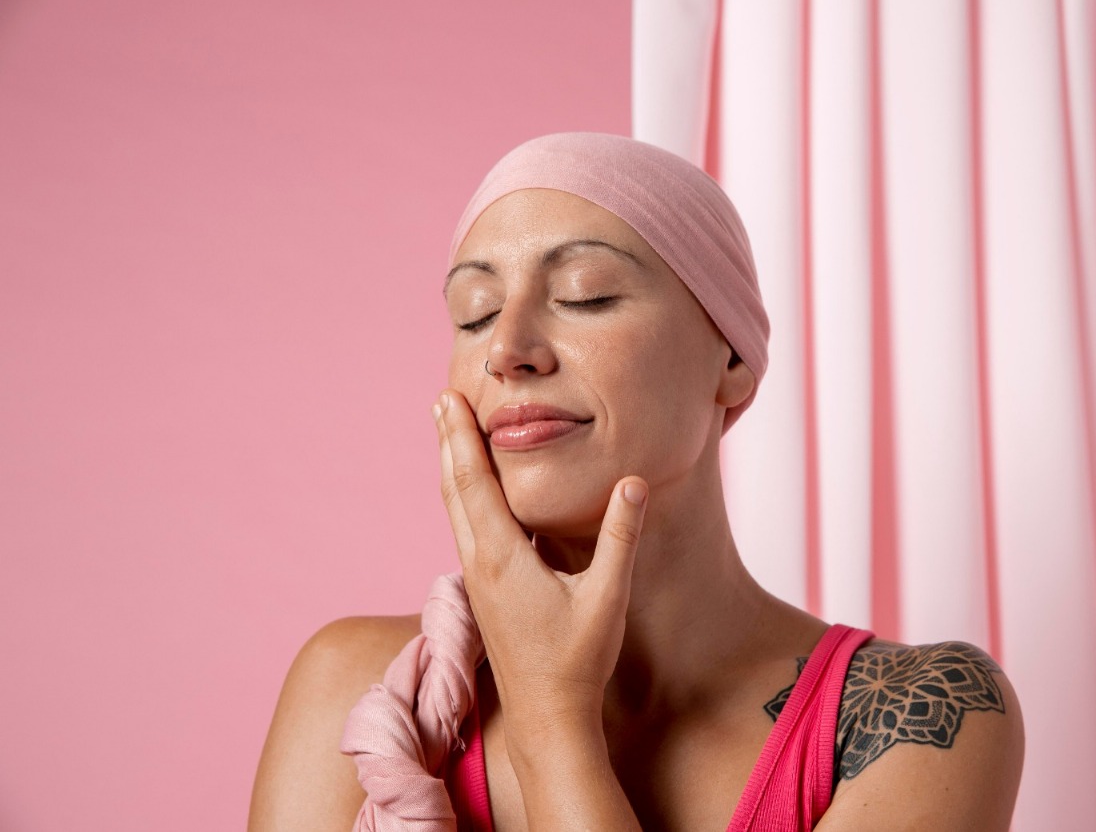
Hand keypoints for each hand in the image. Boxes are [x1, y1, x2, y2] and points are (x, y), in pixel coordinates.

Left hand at [432, 389, 648, 730]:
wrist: (547, 717)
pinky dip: (462, 497)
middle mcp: (480, 565)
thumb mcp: (608, 597)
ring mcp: (478, 581)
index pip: (475, 483)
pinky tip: (473, 495)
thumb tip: (634, 482)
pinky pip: (465, 530)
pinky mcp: (484, 593)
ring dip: (451, 468)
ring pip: (455, 511)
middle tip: (440, 400)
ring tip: (448, 435)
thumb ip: (621, 538)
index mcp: (503, 558)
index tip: (448, 400)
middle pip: (454, 490)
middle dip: (448, 442)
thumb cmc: (578, 660)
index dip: (461, 438)